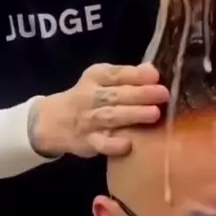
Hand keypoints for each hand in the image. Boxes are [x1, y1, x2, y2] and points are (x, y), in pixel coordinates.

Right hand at [30, 63, 168, 157]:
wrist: (52, 121)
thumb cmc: (89, 98)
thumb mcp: (102, 80)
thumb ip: (127, 76)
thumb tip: (151, 70)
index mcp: (96, 77)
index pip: (116, 74)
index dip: (135, 75)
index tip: (155, 76)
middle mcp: (90, 97)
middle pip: (116, 95)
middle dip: (140, 94)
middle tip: (163, 94)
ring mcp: (88, 120)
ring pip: (110, 117)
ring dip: (132, 115)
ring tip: (154, 114)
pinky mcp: (87, 142)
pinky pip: (100, 143)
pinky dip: (113, 144)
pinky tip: (128, 144)